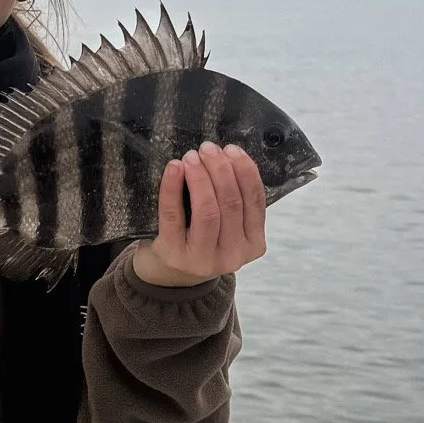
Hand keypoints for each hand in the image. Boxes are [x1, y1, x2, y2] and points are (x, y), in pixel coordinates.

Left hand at [130, 141, 265, 286]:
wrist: (167, 274)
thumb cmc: (200, 239)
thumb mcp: (228, 227)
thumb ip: (234, 202)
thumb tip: (227, 156)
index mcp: (253, 244)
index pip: (255, 201)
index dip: (245, 171)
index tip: (232, 149)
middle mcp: (233, 256)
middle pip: (231, 203)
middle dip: (220, 169)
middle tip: (208, 148)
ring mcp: (203, 258)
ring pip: (208, 211)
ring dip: (200, 177)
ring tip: (191, 157)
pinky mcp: (174, 254)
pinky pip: (174, 215)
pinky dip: (173, 187)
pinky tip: (174, 168)